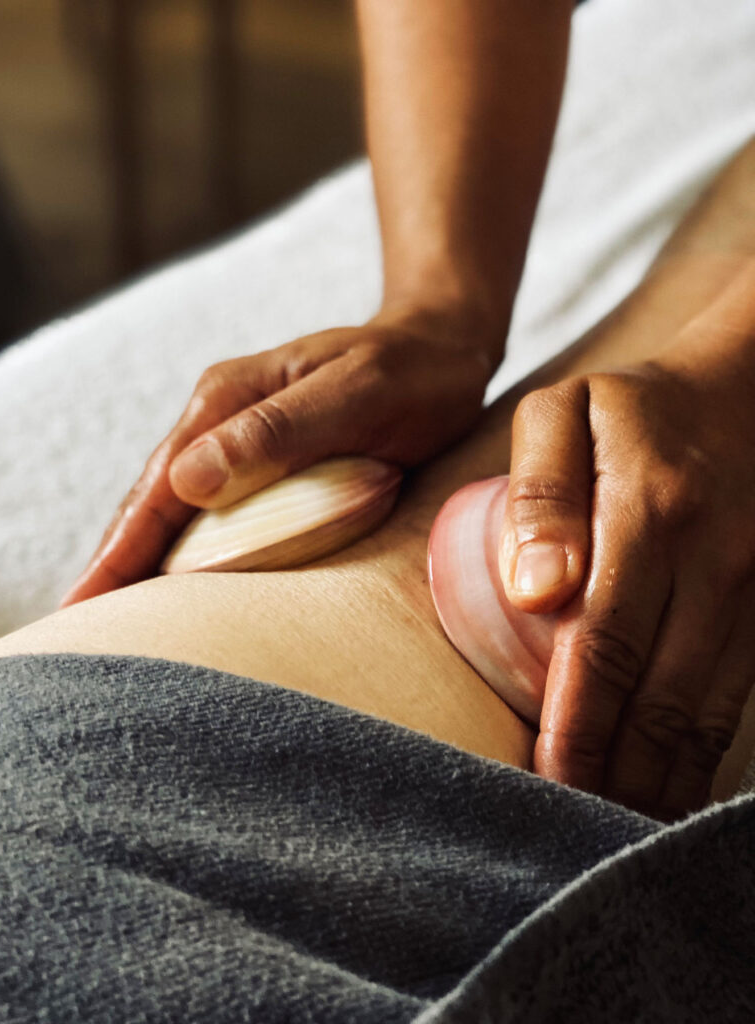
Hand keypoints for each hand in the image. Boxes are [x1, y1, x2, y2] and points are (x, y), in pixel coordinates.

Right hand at [63, 302, 500, 604]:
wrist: (443, 348)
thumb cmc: (409, 371)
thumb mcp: (353, 393)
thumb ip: (277, 432)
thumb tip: (188, 480)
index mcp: (228, 399)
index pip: (161, 485)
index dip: (122, 547)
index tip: (85, 602)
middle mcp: (221, 420)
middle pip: (154, 501)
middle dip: (116, 561)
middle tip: (79, 627)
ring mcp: (241, 442)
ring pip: (180, 511)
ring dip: (145, 561)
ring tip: (114, 617)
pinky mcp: (268, 463)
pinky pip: (217, 514)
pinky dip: (190, 551)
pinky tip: (180, 586)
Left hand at [498, 315, 754, 816]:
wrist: (748, 383)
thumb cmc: (634, 405)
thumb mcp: (563, 411)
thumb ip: (539, 494)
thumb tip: (532, 591)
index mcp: (651, 512)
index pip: (606, 645)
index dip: (577, 723)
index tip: (543, 779)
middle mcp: (716, 560)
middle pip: (664, 697)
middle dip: (617, 772)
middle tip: (569, 822)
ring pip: (711, 711)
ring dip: (665, 778)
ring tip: (615, 823)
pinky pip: (741, 694)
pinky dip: (705, 750)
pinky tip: (672, 782)